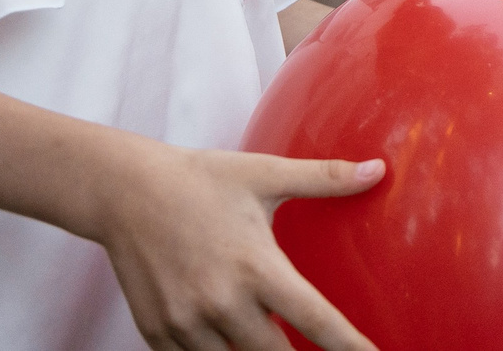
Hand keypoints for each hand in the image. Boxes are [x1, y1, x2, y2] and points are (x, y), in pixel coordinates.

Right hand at [95, 143, 382, 350]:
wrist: (124, 191)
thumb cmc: (200, 179)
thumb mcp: (265, 173)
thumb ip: (324, 178)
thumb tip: (379, 170)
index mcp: (256, 266)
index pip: (314, 319)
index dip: (348, 345)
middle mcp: (221, 302)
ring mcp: (185, 323)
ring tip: (270, 343)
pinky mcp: (156, 332)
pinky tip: (229, 344)